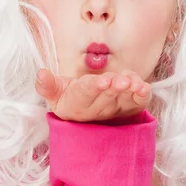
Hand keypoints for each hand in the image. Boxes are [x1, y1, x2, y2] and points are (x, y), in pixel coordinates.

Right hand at [35, 68, 151, 121]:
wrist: (84, 113)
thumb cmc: (68, 98)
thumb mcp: (54, 92)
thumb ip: (47, 85)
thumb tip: (40, 73)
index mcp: (77, 103)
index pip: (86, 93)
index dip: (95, 87)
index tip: (103, 81)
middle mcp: (98, 109)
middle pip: (108, 96)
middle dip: (115, 87)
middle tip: (121, 81)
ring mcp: (116, 109)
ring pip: (124, 100)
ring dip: (130, 91)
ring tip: (134, 84)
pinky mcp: (130, 108)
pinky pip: (138, 103)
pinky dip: (142, 96)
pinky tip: (144, 88)